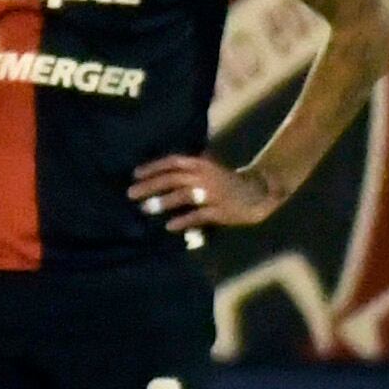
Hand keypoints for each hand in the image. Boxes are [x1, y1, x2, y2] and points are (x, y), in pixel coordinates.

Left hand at [129, 152, 278, 235]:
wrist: (259, 193)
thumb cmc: (225, 182)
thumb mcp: (207, 169)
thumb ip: (186, 171)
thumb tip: (154, 176)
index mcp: (202, 164)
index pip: (173, 161)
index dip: (153, 167)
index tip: (134, 174)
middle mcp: (206, 176)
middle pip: (173, 178)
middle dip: (151, 185)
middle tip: (130, 194)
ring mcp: (214, 193)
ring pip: (184, 195)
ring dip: (163, 201)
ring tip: (144, 208)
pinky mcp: (221, 210)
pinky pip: (199, 215)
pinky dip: (183, 220)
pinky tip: (169, 226)